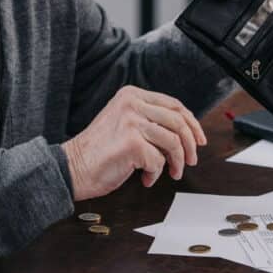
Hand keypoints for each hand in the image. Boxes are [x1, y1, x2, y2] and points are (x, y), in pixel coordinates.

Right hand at [62, 86, 206, 200]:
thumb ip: (149, 120)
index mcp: (131, 95)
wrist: (73, 167)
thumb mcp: (124, 122)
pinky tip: (145, 178)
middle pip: (179, 121)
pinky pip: (159, 161)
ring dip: (176, 163)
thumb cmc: (99, 151)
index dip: (192, 123)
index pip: (174, 104)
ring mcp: (132, 122)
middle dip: (190, 145)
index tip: (199, 140)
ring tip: (171, 174)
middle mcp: (132, 103)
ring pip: (173, 142)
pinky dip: (155, 174)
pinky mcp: (132, 143)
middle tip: (190, 161)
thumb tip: (185, 133)